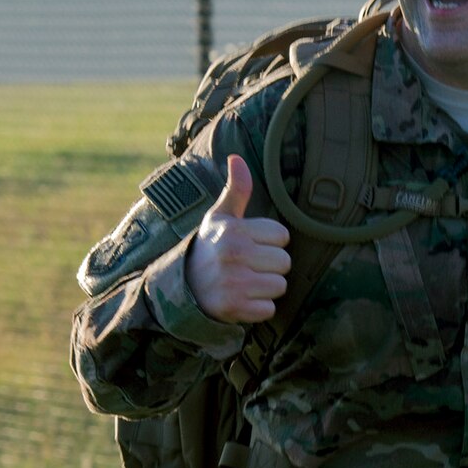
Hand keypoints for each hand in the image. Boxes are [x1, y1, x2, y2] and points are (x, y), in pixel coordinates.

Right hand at [185, 155, 290, 322]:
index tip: (251, 245)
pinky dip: (259, 308)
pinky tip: (242, 299)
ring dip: (266, 288)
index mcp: (235, 231)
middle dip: (270, 266)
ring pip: (280, 286)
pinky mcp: (235, 308)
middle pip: (285, 262)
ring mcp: (235, 284)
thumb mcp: (219, 217)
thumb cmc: (209, 248)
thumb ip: (236, 190)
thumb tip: (237, 157)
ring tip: (246, 282)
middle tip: (249, 266)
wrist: (182, 287)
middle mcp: (235, 255)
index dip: (270, 242)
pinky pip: (269, 309)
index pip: (282, 235)